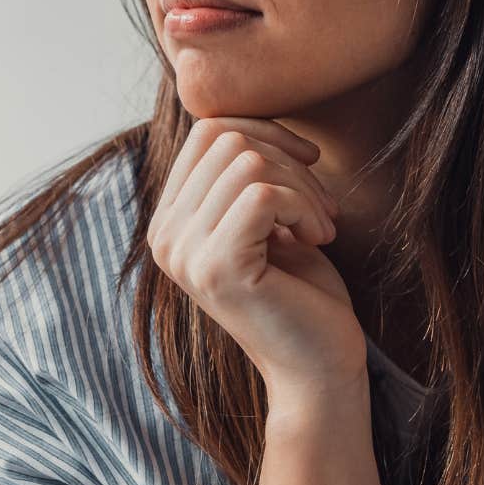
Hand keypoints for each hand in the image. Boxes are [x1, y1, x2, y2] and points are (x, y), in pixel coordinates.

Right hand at [146, 117, 367, 402]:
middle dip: (289, 161)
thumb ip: (245, 172)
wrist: (319, 367)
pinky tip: (318, 240)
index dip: (267, 131)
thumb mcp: (267, 219)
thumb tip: (245, 117)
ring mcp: (184, 254)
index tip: (307, 163)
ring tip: (319, 227)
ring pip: (248, 162)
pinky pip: (262, 194)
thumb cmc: (303, 292)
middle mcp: (164, 236)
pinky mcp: (216, 269)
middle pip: (226, 138)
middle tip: (320, 208)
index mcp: (170, 220)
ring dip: (303, 188)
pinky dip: (304, 208)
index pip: (207, 130)